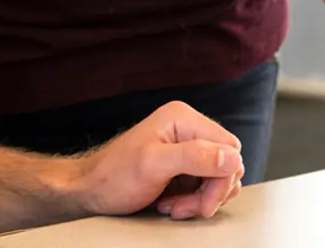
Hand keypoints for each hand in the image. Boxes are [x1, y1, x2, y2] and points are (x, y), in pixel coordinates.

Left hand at [71, 101, 243, 221]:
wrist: (94, 189)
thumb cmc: (115, 175)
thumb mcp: (153, 165)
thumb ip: (194, 157)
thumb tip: (231, 156)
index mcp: (182, 118)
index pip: (229, 148)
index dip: (221, 179)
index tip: (202, 201)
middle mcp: (187, 128)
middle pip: (227, 165)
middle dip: (210, 192)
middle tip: (185, 207)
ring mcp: (186, 147)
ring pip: (219, 178)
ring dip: (201, 199)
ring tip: (175, 205)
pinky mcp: (184, 166)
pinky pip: (206, 186)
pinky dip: (194, 201)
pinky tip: (173, 204)